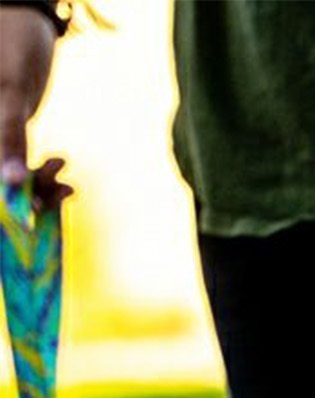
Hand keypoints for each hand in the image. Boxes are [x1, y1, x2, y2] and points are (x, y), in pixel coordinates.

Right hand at [0, 7, 69, 204]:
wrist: (25, 22)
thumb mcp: (11, 89)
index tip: (30, 216)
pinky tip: (64, 175)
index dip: (5, 202)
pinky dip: (44, 177)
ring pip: (11, 181)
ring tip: (67, 184)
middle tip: (62, 193)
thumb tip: (12, 182)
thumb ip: (9, 135)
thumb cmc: (11, 42)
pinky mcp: (8, 140)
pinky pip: (22, 168)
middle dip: (27, 197)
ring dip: (41, 188)